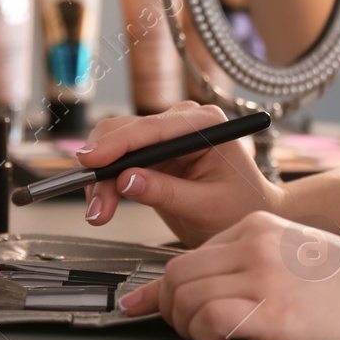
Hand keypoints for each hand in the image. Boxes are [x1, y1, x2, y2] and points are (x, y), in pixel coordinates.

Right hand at [77, 103, 283, 246]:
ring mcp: (166, 136)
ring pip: (115, 146)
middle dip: (104, 167)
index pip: (152, 129)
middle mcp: (183, 122)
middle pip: (127, 132)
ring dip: (100, 178)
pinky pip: (118, 160)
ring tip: (99, 212)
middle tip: (96, 205)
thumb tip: (126, 181)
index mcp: (205, 125)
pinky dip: (105, 182)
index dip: (117, 144)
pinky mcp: (153, 154)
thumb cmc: (241, 208)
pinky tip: (103, 203)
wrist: (248, 216)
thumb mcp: (207, 206)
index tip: (91, 160)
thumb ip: (167, 193)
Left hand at [118, 211, 339, 339]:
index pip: (189, 253)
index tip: (151, 303)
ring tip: (214, 339)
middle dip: (170, 308)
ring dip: (188, 326)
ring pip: (185, 295)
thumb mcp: (296, 260)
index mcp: (258, 226)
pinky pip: (209, 318)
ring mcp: (262, 274)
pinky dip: (206, 336)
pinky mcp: (272, 309)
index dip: (168, 287)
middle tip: (189, 330)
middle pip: (176, 273)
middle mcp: (254, 243)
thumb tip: (206, 289)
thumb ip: (249, 266)